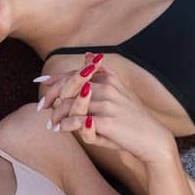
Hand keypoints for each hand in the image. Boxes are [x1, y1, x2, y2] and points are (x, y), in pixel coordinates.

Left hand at [39, 54, 176, 166]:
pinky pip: (77, 122)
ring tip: (52, 123)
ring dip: (58, 115)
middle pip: (69, 88)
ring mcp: (106, 105)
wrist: (153, 140)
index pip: (76, 74)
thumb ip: (102, 74)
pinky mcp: (106, 122)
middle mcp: (107, 88)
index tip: (40, 81)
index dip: (56, 78)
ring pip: (70, 105)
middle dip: (51, 96)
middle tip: (41, 107)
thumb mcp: (119, 91)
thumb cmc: (132, 118)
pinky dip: (66, 126)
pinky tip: (61, 129)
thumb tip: (88, 54)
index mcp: (109, 79)